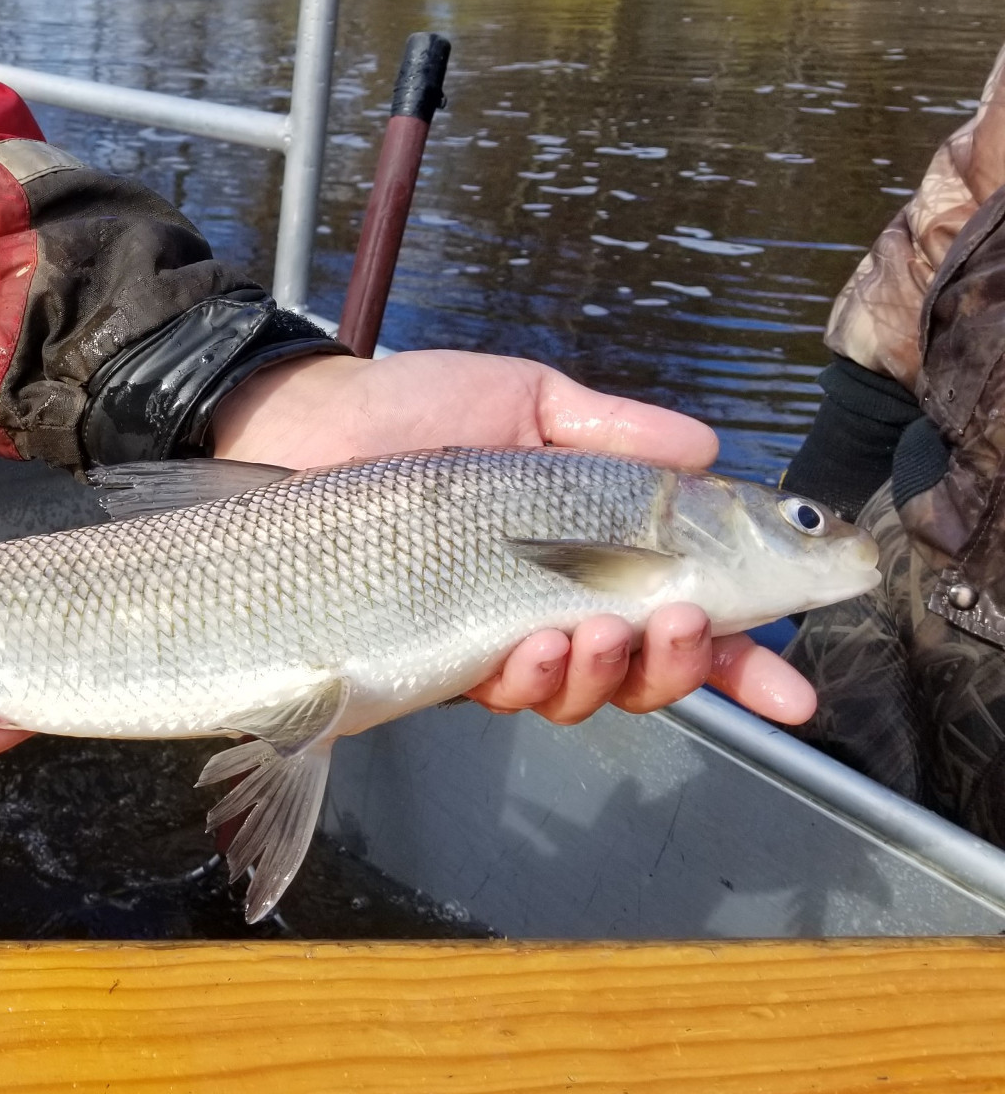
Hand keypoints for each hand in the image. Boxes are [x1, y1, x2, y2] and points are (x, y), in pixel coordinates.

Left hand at [213, 351, 815, 725]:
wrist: (300, 425)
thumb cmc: (407, 408)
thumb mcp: (524, 400)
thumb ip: (614, 432)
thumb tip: (706, 448)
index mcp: (582, 547)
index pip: (677, 615)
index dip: (741, 660)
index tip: (792, 692)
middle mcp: (543, 603)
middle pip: (641, 672)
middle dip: (679, 666)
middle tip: (682, 624)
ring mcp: (485, 635)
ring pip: (577, 692)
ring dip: (608, 673)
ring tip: (597, 630)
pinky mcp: (426, 656)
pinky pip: (498, 691)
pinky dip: (532, 678)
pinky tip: (536, 645)